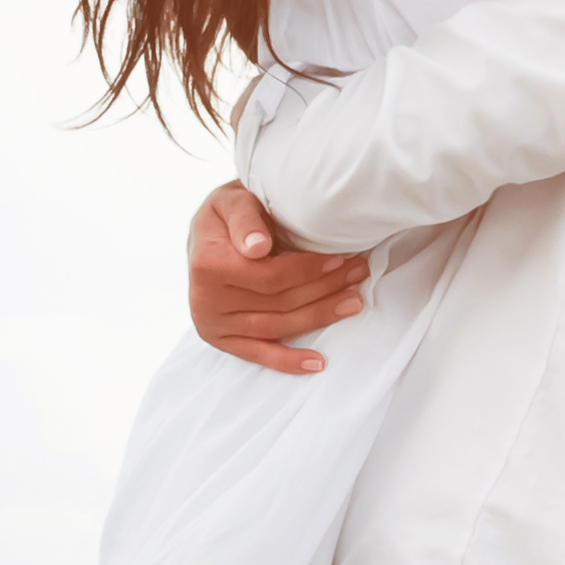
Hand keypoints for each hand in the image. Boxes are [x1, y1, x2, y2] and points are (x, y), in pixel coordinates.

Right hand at [189, 180, 366, 374]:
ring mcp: (212, 324)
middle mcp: (206, 300)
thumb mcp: (232, 201)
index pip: (272, 276)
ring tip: (353, 302)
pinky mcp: (220, 340)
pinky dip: (288, 361)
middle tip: (358, 274)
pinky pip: (258, 354)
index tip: (340, 258)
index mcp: (208, 265)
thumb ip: (245, 220)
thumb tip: (257, 247)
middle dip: (325, 288)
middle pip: (280, 302)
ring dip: (320, 316)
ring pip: (278, 326)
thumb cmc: (227, 215)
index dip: (310, 270)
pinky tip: (317, 362)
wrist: (206, 235)